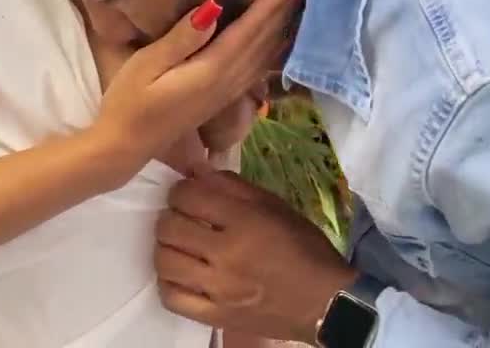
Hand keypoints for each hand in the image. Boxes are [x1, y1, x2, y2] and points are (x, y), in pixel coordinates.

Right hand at [91, 0, 307, 183]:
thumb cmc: (128, 102)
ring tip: (300, 4)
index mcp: (212, 71)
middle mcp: (228, 82)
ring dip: (283, 28)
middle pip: (264, 42)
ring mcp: (228, 93)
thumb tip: (213, 7)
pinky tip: (278, 39)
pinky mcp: (223, 98)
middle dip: (286, 11)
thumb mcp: (146, 65)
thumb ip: (181, 38)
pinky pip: (258, 68)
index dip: (273, 4)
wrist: (126, 146)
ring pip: (265, 56)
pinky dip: (273, 49)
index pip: (250, 30)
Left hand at [154, 170, 355, 342]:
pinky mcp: (215, 316)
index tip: (187, 195)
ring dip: (166, 248)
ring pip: (164, 261)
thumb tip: (196, 173)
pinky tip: (180, 274)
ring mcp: (218, 289)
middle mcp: (227, 254)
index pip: (187, 196)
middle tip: (182, 218)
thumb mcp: (275, 206)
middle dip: (170, 216)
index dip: (180, 191)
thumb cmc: (304, 248)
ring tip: (180, 245)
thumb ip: (233, 187)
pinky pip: (172, 297)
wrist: (324, 303)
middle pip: (169, 227)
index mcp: (244, 222)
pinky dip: (169, 282)